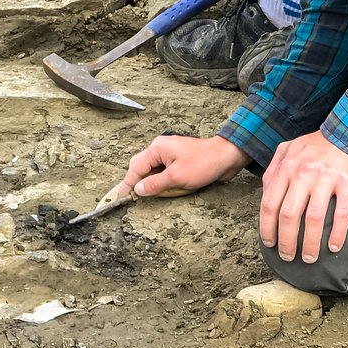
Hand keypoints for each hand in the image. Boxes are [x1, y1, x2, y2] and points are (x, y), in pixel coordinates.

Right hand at [118, 134, 250, 198]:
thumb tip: (137, 190)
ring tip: (164, 193)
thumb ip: (154, 184)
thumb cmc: (203, 164)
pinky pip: (165, 173)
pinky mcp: (178, 161)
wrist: (226, 157)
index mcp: (157, 149)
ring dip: (156, 184)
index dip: (128, 184)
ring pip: (154, 172)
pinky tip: (172, 189)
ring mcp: (170, 155)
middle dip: (141, 184)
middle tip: (137, 198)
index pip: (136, 168)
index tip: (120, 197)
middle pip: (142, 168)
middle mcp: (161, 149)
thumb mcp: (176, 178)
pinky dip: (166, 182)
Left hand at [259, 131, 347, 263]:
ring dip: (310, 244)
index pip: (270, 204)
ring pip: (314, 219)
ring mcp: (326, 178)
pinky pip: (342, 214)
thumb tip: (265, 193)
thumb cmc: (317, 144)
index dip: (267, 228)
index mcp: (286, 167)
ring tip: (309, 258)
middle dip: (286, 241)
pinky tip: (334, 247)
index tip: (269, 243)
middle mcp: (303, 173)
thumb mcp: (289, 149)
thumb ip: (274, 169)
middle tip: (287, 256)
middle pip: (289, 215)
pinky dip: (337, 234)